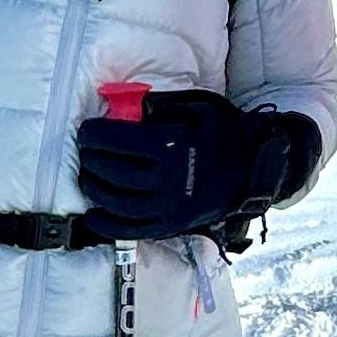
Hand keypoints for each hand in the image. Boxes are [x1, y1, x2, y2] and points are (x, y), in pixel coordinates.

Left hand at [76, 90, 317, 240]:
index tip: (86, 131)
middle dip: (91, 160)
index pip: (119, 141)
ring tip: (87, 176)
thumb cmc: (223, 135)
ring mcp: (169, 208)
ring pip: (116, 202)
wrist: (252, 173)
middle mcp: (169, 181)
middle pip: (113, 172)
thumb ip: (163, 105)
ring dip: (94, 189)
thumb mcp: (200, 108)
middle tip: (84, 151)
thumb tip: (128, 108)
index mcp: (174, 147)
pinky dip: (106, 225)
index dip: (95, 135)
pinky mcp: (169, 227)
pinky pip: (129, 230)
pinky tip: (93, 214)